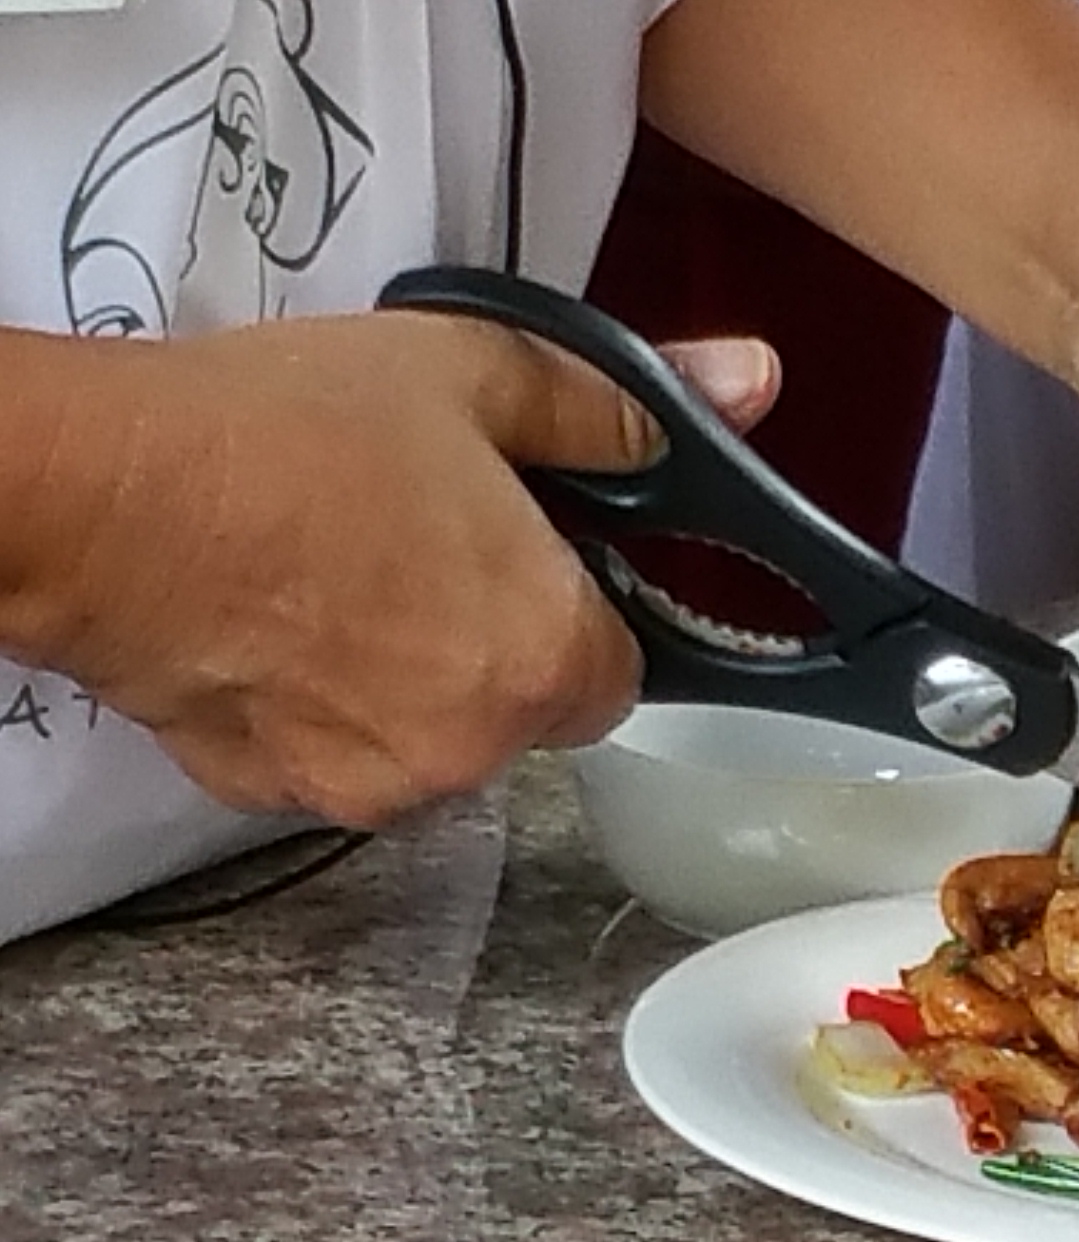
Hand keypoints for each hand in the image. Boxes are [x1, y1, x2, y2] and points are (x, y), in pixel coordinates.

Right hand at [1, 314, 778, 828]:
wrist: (96, 494)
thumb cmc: (289, 432)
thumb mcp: (479, 374)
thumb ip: (624, 406)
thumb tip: (748, 384)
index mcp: (548, 662)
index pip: (621, 671)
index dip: (578, 608)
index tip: (526, 555)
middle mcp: (473, 751)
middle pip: (523, 708)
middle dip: (488, 638)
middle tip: (415, 540)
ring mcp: (368, 785)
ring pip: (427, 737)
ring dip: (401, 673)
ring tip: (329, 567)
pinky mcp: (269, 795)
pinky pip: (333, 752)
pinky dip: (315, 701)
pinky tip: (269, 616)